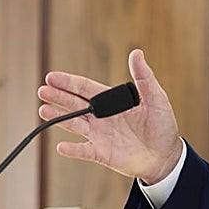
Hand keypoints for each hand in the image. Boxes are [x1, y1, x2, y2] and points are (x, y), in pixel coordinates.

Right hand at [38, 49, 182, 184]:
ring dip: (59, 118)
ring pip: (74, 125)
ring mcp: (100, 136)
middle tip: (42, 90)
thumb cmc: (163, 125)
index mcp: (111, 102)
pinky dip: (72, 150)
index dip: (68, 82)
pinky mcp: (102, 153)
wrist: (167, 156)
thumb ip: (144, 77)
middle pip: (75, 104)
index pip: (85, 89)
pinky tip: (60, 146)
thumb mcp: (156, 98)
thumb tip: (136, 53)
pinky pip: (83, 151)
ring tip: (43, 109)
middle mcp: (101, 117)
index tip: (52, 77)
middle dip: (58, 97)